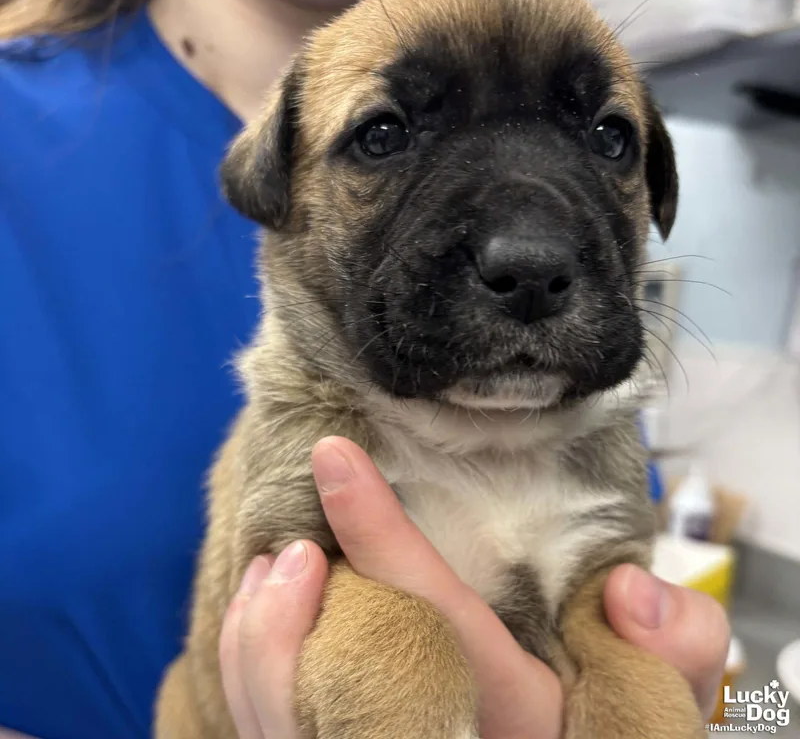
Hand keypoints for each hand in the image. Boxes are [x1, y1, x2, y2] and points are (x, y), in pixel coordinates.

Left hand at [220, 438, 730, 738]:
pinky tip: (268, 607)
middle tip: (294, 546)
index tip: (334, 451)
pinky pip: (263, 727)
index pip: (432, 614)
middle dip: (291, 613)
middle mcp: (429, 738)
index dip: (376, 529)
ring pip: (277, 717)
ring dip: (260, 633)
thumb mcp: (652, 689)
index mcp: (511, 710)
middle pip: (331, 685)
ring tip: (278, 564)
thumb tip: (628, 586)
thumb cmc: (594, 724)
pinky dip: (249, 665)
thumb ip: (674, 640)